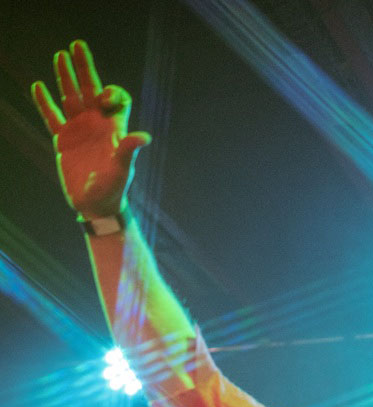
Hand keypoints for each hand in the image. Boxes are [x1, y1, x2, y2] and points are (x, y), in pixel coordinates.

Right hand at [31, 40, 149, 217]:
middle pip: (91, 89)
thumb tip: (144, 137)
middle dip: (85, 68)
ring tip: (59, 56)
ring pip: (70, 98)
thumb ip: (128, 150)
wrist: (96, 206)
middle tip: (77, 45)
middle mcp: (96, 124)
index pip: (116, 99)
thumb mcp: (123, 170)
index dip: (111, 92)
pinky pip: (52, 117)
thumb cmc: (114, 189)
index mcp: (113, 128)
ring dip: (65, 78)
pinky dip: (44, 103)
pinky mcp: (63, 140)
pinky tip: (38, 87)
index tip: (104, 98)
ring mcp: (79, 130)